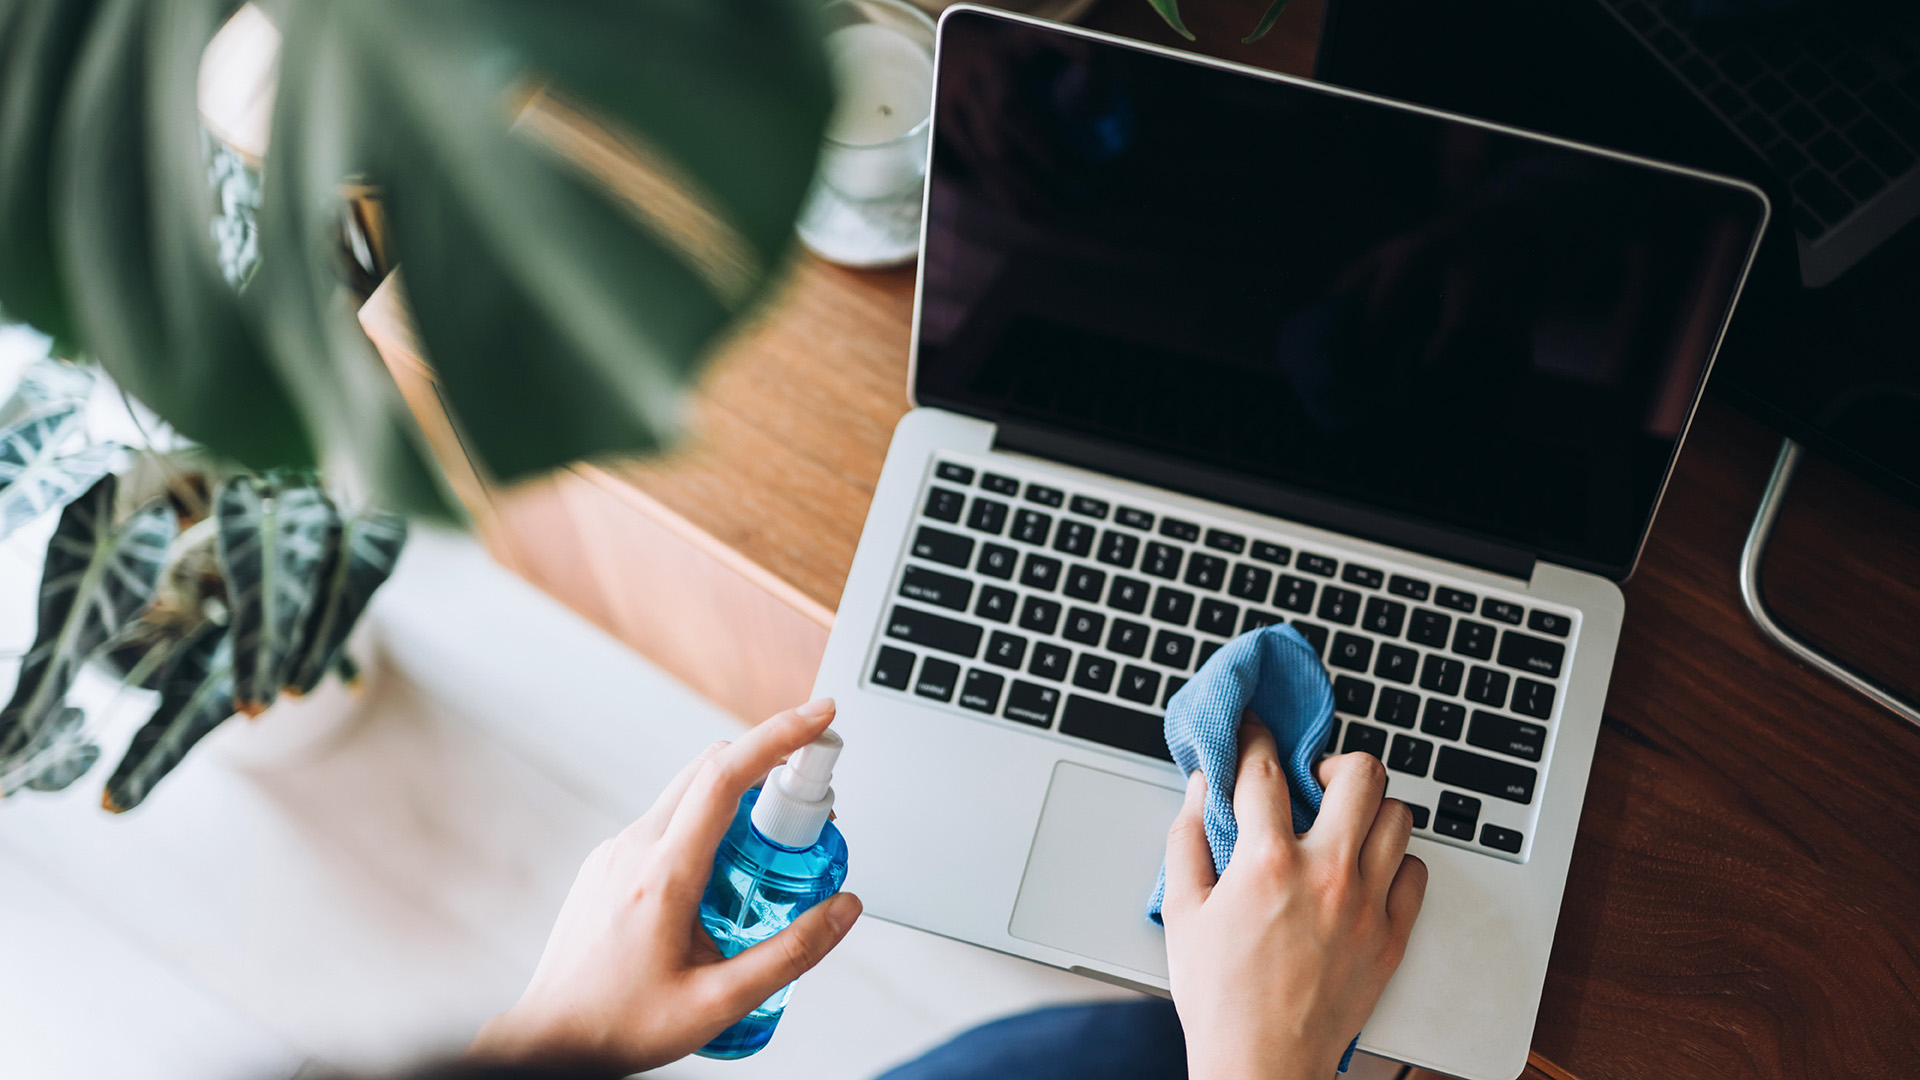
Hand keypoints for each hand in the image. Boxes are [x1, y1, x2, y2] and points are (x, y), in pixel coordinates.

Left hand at [467, 698, 862, 1072]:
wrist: (549, 1041)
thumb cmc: (621, 1026)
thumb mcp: (720, 1003)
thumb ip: (791, 953)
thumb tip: (844, 909)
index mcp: (663, 876)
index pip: (726, 777)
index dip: (779, 735)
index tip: (820, 716)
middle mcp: (634, 849)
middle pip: (710, 769)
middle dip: (770, 763)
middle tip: (812, 801)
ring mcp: (616, 852)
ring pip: (688, 793)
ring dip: (739, 799)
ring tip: (773, 856)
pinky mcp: (609, 863)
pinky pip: (668, 820)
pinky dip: (709, 824)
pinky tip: (725, 880)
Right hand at [1161, 719, 1427, 1079]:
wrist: (1262, 1064)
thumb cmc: (1218, 996)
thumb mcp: (1182, 911)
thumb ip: (1188, 839)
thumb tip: (1199, 790)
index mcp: (1267, 862)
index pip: (1266, 769)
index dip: (1257, 738)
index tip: (1256, 731)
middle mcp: (1325, 874)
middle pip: (1360, 774)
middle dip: (1336, 763)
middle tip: (1318, 780)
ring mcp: (1366, 905)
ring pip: (1399, 817)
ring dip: (1371, 811)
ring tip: (1347, 824)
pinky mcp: (1390, 937)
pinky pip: (1416, 873)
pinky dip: (1395, 863)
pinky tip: (1367, 873)